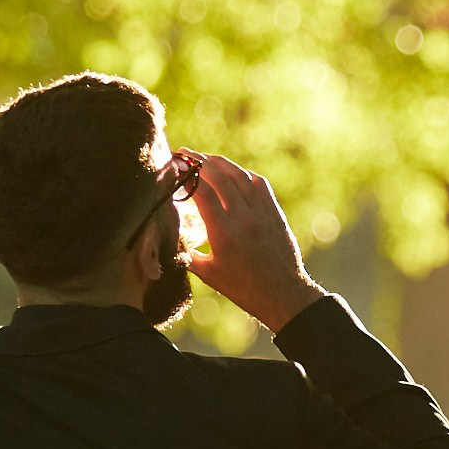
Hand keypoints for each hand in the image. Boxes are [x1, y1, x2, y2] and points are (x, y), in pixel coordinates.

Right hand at [186, 154, 320, 333]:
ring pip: (240, 175)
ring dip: (220, 163)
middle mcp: (244, 219)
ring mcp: (262, 213)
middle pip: (220, 176)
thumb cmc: (243, 289)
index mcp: (224, 234)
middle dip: (199, 161)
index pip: (202, 192)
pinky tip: (233, 172)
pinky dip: (243, 173)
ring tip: (204, 158)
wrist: (283, 295)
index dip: (186, 174)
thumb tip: (166, 237)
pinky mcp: (275, 213)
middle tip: (184, 153)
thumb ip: (187, 254)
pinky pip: (258, 183)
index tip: (173, 164)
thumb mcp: (209, 275)